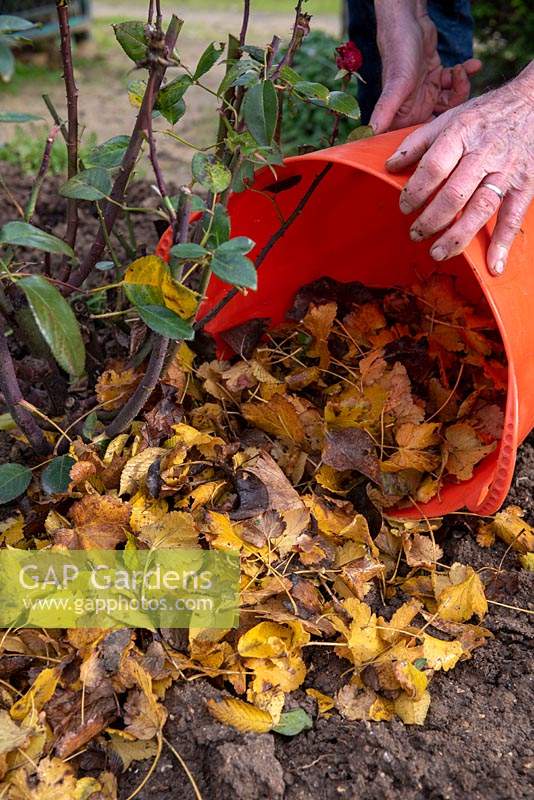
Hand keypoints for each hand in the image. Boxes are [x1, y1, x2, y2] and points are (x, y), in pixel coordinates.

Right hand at [370, 0, 480, 133]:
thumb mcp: (395, 86)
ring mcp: (427, 92)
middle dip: (454, 104)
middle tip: (459, 87)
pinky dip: (465, 73)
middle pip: (441, 119)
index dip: (434, 136)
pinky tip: (473, 64)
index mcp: (403, 115)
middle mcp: (415, 107)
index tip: (448, 126)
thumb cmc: (399, 53)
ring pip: (451, 101)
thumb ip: (384, 111)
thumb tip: (369, 133)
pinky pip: (455, 83)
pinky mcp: (437, 77)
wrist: (408, 22)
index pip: (420, 136)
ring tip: (460, 70)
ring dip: (460, 85)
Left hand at [385, 64, 533, 275]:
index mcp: (461, 134)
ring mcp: (506, 171)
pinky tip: (493, 266)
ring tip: (437, 252)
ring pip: (481, 209)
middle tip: (415, 234)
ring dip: (458, 236)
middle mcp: (484, 153)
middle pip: (455, 194)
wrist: (531, 103)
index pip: (433, 167)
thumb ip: (418, 142)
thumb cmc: (484, 114)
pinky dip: (503, 243)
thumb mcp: (449, 118)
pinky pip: (513, 217)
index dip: (416, 191)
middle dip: (432, 220)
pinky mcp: (525, 185)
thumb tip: (389, 166)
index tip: (404, 207)